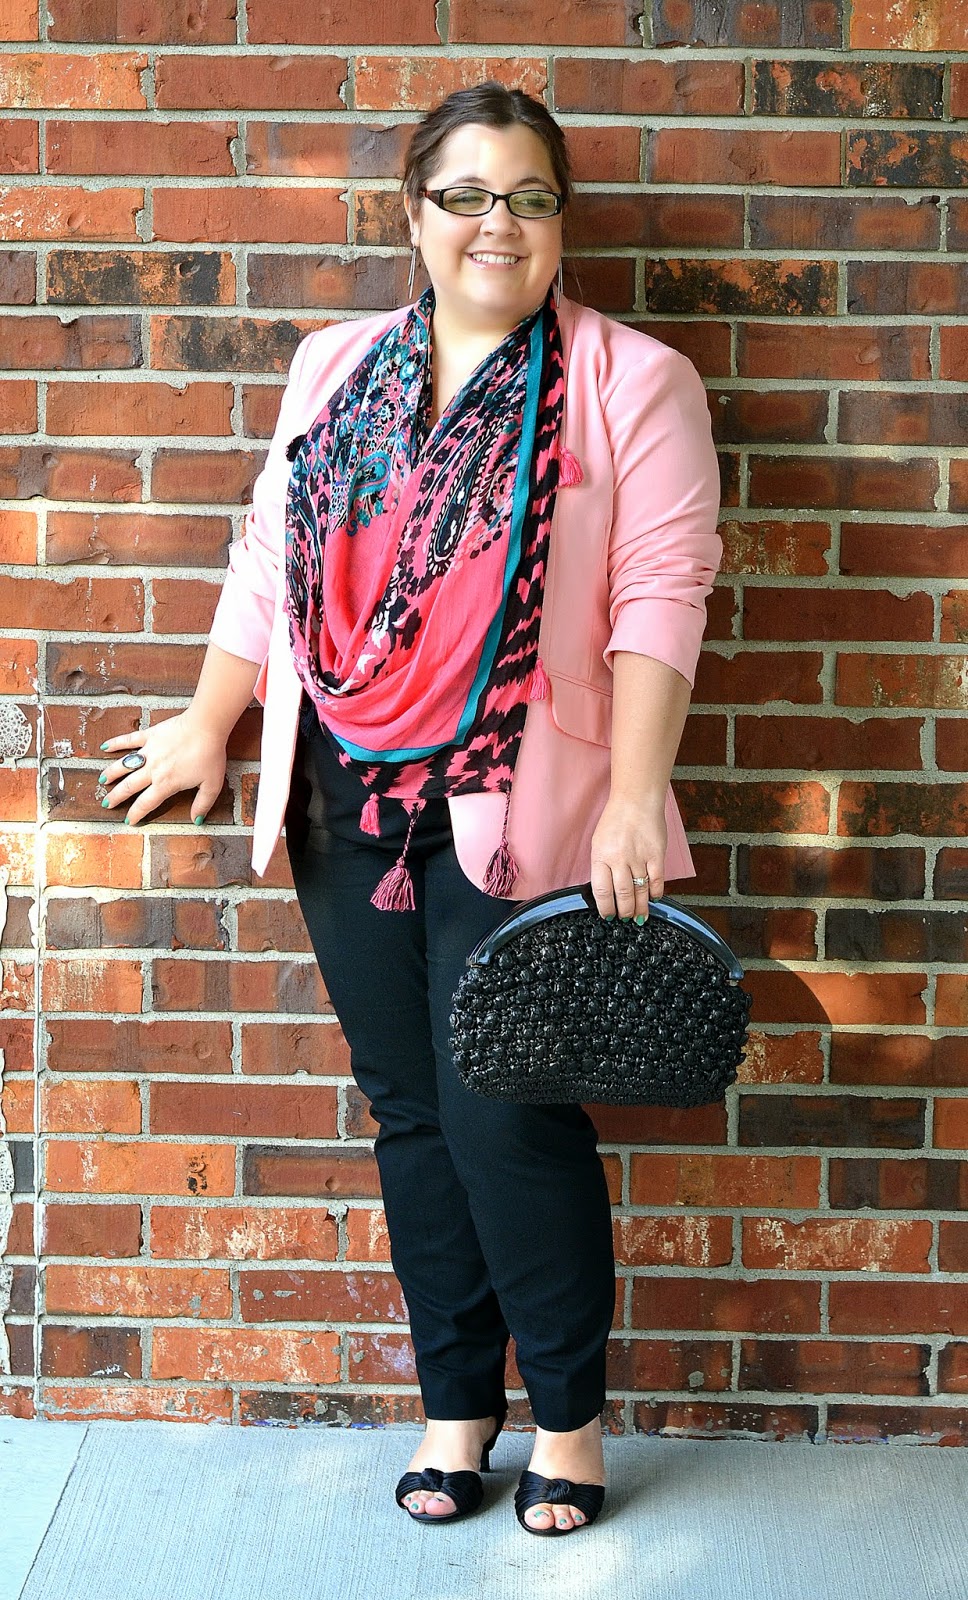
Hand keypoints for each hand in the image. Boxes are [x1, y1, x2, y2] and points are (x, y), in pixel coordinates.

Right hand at [96, 710, 227, 826]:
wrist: (205, 726)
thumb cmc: (210, 755)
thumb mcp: (212, 785)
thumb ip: (203, 804)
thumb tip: (196, 820)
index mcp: (166, 783)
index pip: (146, 803)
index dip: (136, 814)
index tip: (128, 821)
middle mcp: (152, 769)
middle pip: (129, 786)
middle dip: (116, 797)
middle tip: (106, 803)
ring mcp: (149, 751)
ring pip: (124, 765)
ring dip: (112, 773)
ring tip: (102, 780)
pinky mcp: (150, 735)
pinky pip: (129, 739)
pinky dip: (116, 743)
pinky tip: (105, 747)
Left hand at [589, 793, 666, 919]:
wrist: (637, 800)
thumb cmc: (615, 820)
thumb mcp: (599, 842)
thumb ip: (602, 865)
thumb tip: (607, 891)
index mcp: (601, 856)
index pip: (601, 891)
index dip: (605, 908)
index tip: (608, 916)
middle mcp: (619, 859)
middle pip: (622, 894)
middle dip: (624, 911)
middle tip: (625, 919)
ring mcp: (639, 857)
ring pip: (640, 890)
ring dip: (640, 907)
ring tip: (640, 916)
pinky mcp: (656, 854)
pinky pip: (657, 880)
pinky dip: (656, 892)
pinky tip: (654, 898)